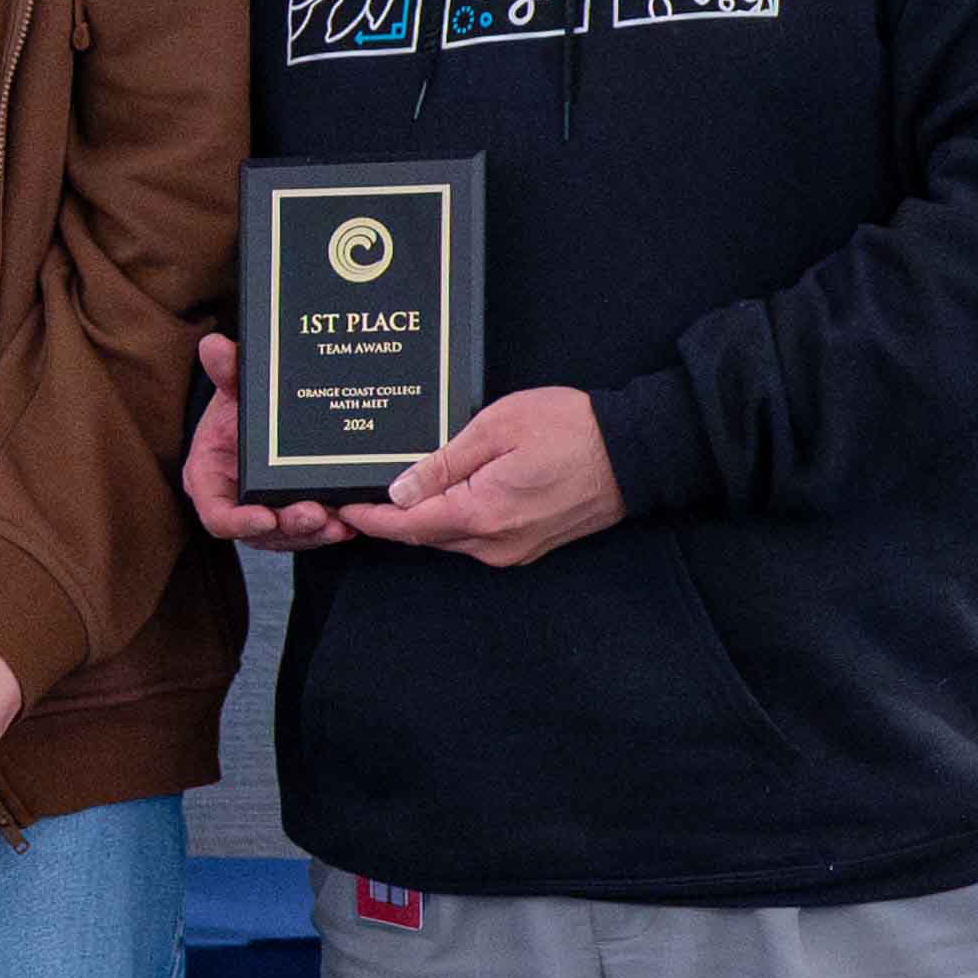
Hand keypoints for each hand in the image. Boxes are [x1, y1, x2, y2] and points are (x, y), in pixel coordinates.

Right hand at [182, 335, 351, 550]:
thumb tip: (214, 345)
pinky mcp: (291, 517)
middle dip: (290, 528)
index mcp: (210, 479)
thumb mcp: (235, 387)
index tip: (266, 517)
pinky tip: (350, 523)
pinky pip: (309, 533)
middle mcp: (236, 504)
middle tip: (316, 514)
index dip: (239, 521)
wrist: (264, 414)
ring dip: (314, 533)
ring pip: (288, 536)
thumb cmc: (240, 406)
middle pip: (260, 532)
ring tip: (339, 522)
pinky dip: (329, 530)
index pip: (217, 515)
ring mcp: (265, 514)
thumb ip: (227, 371)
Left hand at [339, 388, 621, 568]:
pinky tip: (441, 495)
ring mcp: (514, 550)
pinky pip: (474, 537)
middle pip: (424, 535)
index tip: (341, 509)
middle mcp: (494, 544)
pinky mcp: (528, 545)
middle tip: (358, 495)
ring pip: (449, 538)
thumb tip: (398, 491)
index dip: (369, 519)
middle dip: (390, 519)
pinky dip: (451, 519)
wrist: (636, 452)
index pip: (407, 526)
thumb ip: (443, 463)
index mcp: (482, 515)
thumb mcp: (496, 428)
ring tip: (393, 492)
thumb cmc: (571, 429)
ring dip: (421, 519)